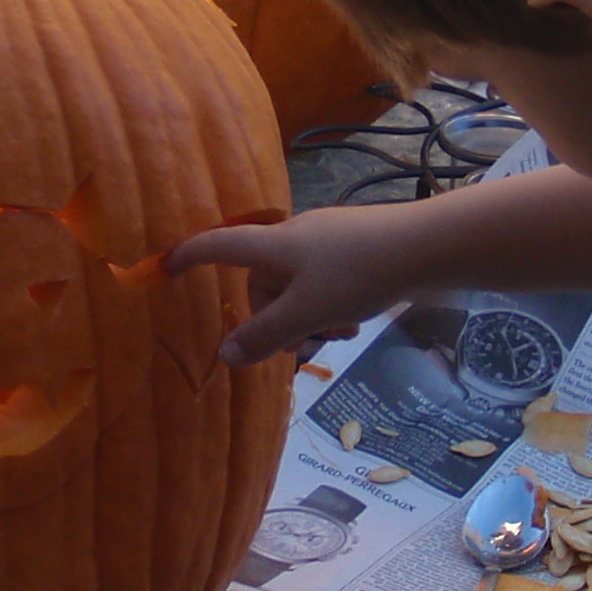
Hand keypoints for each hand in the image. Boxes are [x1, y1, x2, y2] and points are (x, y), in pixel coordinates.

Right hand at [166, 208, 424, 365]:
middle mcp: (296, 235)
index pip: (219, 246)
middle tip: (303, 343)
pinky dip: (330, 304)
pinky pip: (325, 279)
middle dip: (275, 316)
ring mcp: (327, 238)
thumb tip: (225, 355)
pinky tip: (354, 322)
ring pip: (298, 285)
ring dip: (308, 316)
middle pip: (264, 280)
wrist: (427, 246)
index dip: (190, 256)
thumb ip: (265, 337)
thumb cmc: (359, 276)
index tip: (165, 266)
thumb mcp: (307, 314)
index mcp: (274, 245)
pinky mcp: (355, 245)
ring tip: (337, 334)